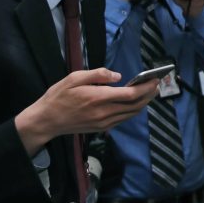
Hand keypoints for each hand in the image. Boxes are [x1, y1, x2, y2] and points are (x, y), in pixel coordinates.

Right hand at [14, 68, 157, 154]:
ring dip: (143, 103)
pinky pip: (124, 119)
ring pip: (132, 113)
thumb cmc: (58, 96)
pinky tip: (135, 102)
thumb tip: (118, 76)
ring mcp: (104, 122)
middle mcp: (104, 112)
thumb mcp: (74, 78)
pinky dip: (133, 110)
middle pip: (136, 105)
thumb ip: (98, 74)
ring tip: (149, 92)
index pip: (131, 94)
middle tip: (156, 84)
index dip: (146, 88)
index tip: (155, 79)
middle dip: (149, 94)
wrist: (47, 121)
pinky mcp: (102, 128)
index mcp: (98, 98)